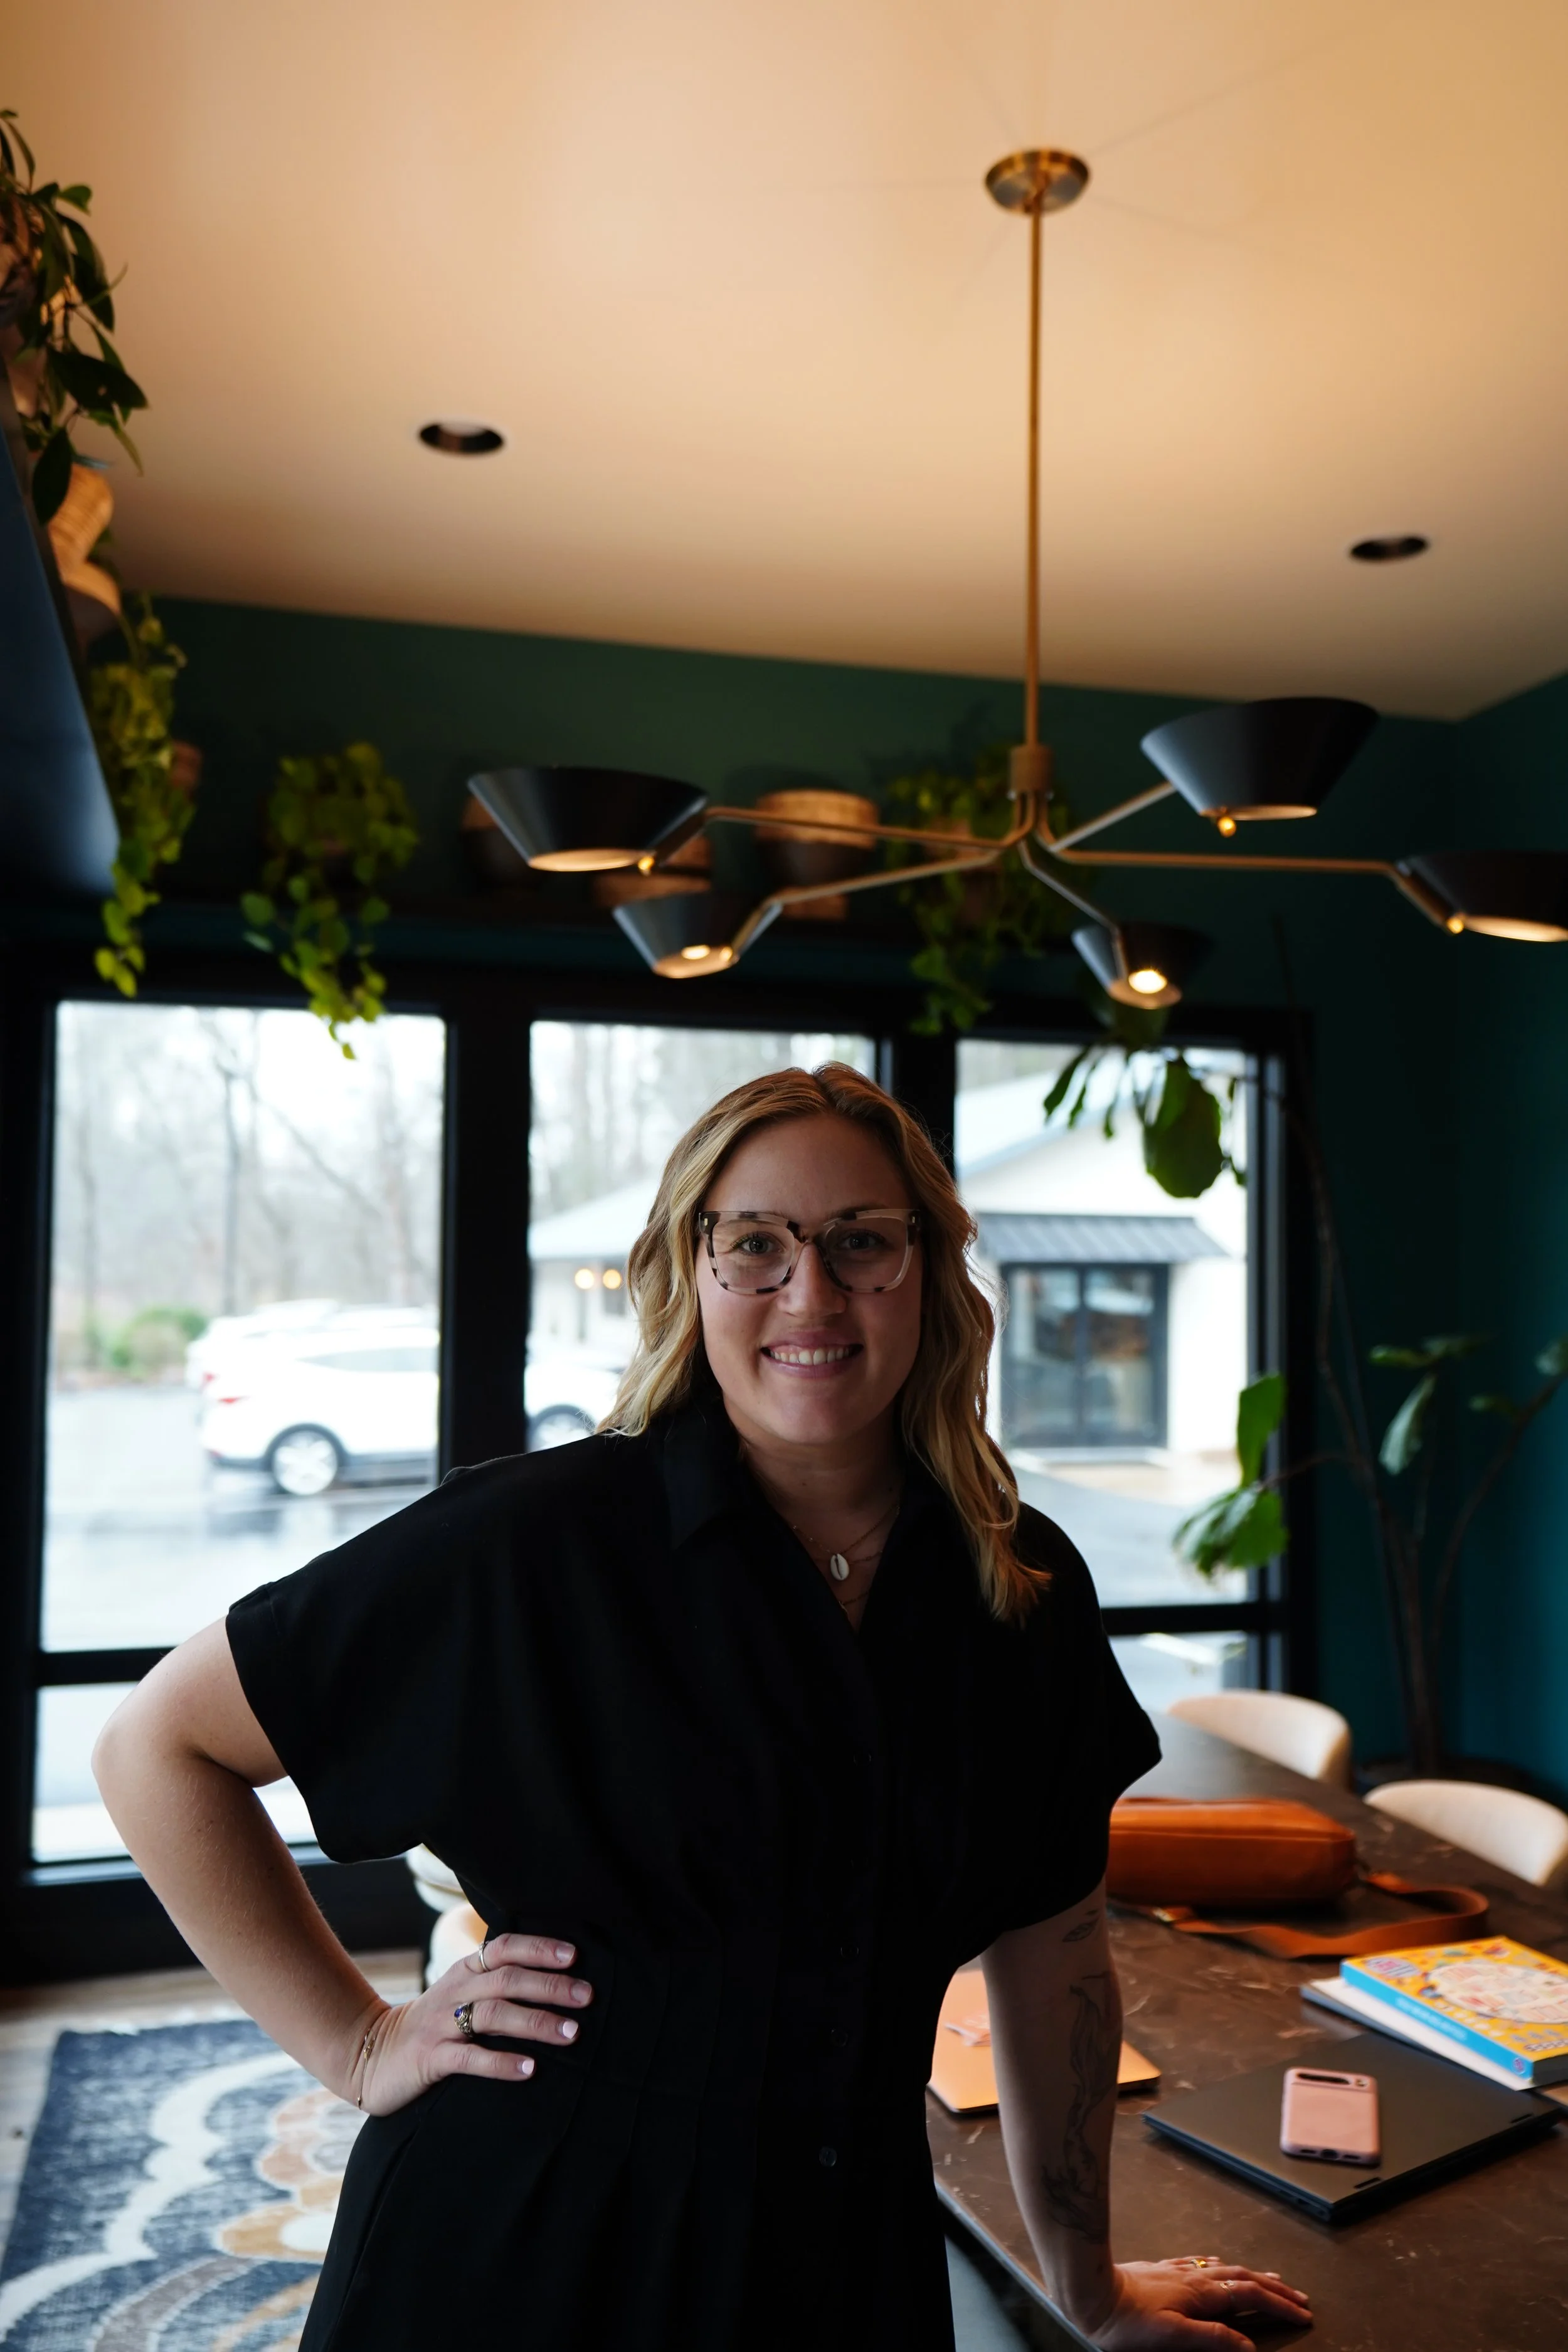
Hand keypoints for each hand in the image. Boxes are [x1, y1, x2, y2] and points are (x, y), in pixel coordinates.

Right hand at [353, 1933, 592, 2114]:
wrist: (370, 2055)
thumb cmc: (432, 2026)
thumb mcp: (460, 1994)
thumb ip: (496, 1984)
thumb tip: (557, 1980)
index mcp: (465, 1970)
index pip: (504, 1947)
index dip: (539, 1948)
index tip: (574, 1955)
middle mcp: (455, 1990)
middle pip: (508, 1979)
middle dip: (551, 1986)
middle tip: (587, 1997)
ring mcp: (441, 2024)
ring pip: (494, 2014)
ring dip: (536, 2022)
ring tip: (571, 2033)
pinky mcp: (430, 2058)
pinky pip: (470, 2058)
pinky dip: (502, 2062)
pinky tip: (530, 2069)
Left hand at [1086, 2257, 1311, 2348]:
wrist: (1090, 2291)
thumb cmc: (1127, 2321)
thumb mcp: (1173, 2337)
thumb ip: (1213, 2339)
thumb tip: (1249, 2345)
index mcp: (1201, 2294)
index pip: (1250, 2297)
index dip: (1279, 2306)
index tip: (1303, 2314)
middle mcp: (1193, 2277)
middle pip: (1244, 2278)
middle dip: (1274, 2289)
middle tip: (1299, 2298)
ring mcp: (1178, 2271)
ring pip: (1225, 2269)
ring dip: (1252, 2276)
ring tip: (1271, 2280)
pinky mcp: (1162, 2270)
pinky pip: (1201, 2264)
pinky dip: (1221, 2267)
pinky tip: (1218, 2266)